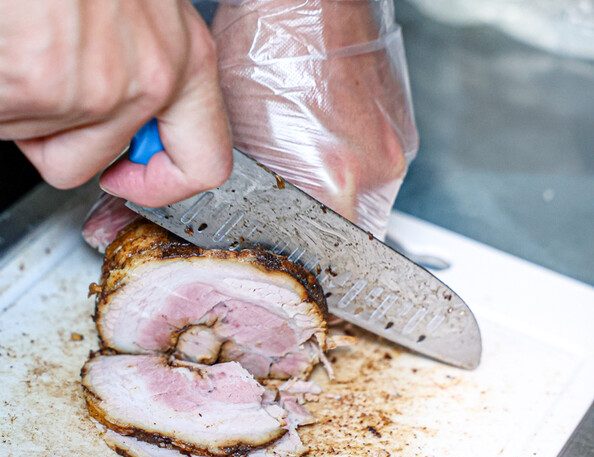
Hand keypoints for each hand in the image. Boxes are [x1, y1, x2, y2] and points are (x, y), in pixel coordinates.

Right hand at [0, 0, 232, 206]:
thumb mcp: (137, 7)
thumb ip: (136, 64)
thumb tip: (109, 116)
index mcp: (183, 60)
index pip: (201, 164)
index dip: (155, 185)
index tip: (122, 175)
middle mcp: (147, 80)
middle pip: (82, 167)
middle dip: (40, 139)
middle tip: (28, 93)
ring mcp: (90, 91)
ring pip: (23, 136)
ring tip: (3, 32)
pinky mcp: (31, 86)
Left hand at [211, 0, 417, 236]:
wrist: (307, 0)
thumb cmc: (268, 50)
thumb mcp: (239, 132)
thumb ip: (248, 186)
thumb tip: (236, 208)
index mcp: (333, 177)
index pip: (326, 247)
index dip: (304, 250)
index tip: (294, 249)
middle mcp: (376, 167)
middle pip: (349, 225)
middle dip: (318, 219)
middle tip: (290, 197)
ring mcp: (395, 144)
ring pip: (363, 193)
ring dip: (336, 186)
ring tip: (306, 149)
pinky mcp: (402, 125)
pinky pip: (375, 160)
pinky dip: (351, 156)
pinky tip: (322, 130)